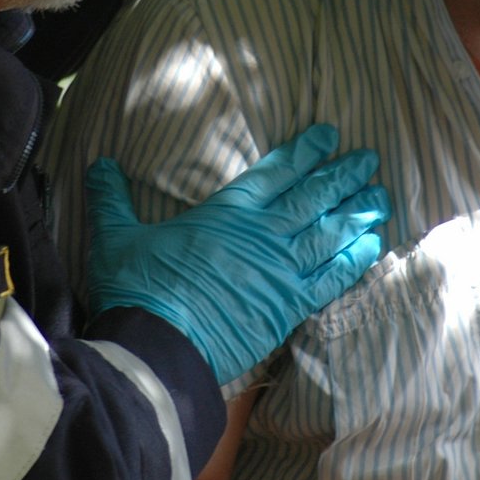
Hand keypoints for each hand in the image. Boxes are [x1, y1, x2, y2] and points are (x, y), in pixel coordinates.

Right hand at [85, 124, 388, 383]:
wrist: (158, 344)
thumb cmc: (138, 288)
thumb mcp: (116, 237)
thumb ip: (112, 199)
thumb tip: (98, 164)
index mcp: (227, 211)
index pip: (277, 171)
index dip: (306, 150)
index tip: (329, 135)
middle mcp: (263, 235)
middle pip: (314, 197)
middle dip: (344, 175)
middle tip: (369, 159)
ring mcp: (281, 271)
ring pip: (330, 233)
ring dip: (358, 212)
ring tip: (381, 197)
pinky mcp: (289, 307)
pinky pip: (332, 278)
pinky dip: (354, 259)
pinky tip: (373, 245)